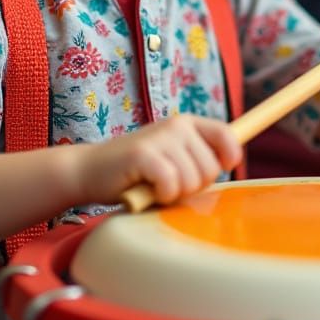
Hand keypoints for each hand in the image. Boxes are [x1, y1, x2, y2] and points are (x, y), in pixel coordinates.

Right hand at [75, 114, 241, 205]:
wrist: (89, 171)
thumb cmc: (136, 173)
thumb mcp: (172, 159)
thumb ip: (197, 159)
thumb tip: (230, 165)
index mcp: (186, 123)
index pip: (226, 134)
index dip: (230, 157)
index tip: (221, 169)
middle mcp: (176, 125)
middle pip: (211, 168)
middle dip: (194, 187)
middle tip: (169, 183)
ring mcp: (160, 137)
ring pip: (192, 181)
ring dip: (175, 194)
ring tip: (155, 185)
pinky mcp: (143, 154)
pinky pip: (171, 184)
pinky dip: (161, 195)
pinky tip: (147, 190)